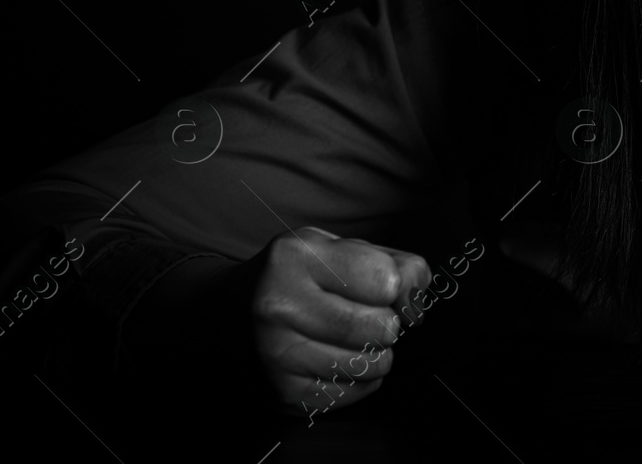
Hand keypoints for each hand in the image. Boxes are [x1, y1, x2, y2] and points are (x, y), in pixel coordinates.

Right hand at [248, 227, 430, 415]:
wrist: (222, 316)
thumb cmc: (294, 277)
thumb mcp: (334, 248)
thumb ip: (391, 261)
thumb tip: (419, 300)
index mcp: (296, 257)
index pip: (387, 280)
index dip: (397, 286)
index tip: (384, 287)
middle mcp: (280, 305)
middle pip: (382, 326)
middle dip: (389, 323)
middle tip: (369, 316)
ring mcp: (277, 353)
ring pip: (373, 364)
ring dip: (378, 354)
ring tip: (355, 339)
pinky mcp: (281, 392)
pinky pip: (354, 393)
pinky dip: (360, 380)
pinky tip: (338, 360)